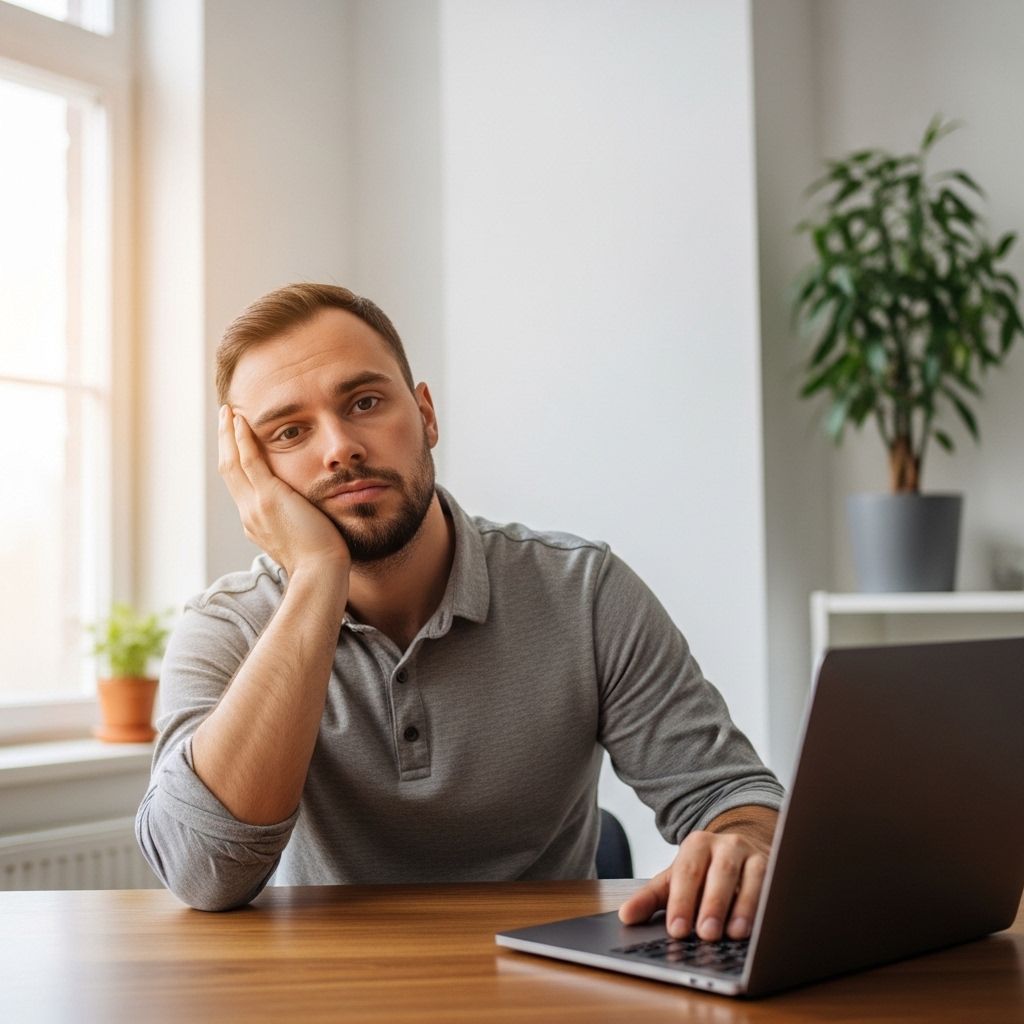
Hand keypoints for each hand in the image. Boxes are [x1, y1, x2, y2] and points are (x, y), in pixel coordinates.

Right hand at [218, 405, 350, 576]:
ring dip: (228, 434)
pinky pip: (249, 461)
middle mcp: (249, 513)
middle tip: (224, 419)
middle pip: (228, 471)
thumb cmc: (320, 562)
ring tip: (228, 412)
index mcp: (256, 523)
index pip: (239, 486)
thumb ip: (298, 525)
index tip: (235, 444)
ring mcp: (254, 505)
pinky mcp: (268, 498)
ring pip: (232, 462)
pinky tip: (240, 421)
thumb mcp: (302, 540)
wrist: (319, 573)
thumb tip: (308, 518)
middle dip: (224, 443)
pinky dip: (242, 439)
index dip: (235, 461)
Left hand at [618, 807, 776, 941]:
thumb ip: (650, 898)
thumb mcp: (676, 881)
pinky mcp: (777, 867)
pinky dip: (769, 904)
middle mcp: (727, 844)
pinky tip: (764, 926)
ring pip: (752, 877)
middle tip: (705, 935)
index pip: (687, 872)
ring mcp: (755, 853)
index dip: (682, 901)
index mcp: (697, 844)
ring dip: (744, 907)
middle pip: (720, 873)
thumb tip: (625, 916)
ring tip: (733, 935)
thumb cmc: (704, 873)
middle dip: (712, 905)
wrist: (739, 851)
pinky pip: (775, 884)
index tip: (677, 930)